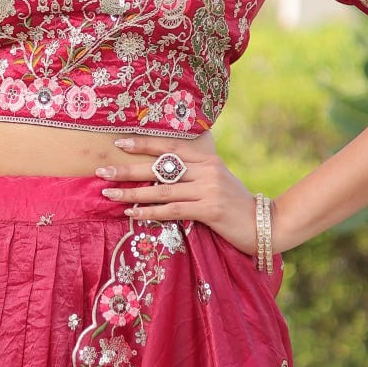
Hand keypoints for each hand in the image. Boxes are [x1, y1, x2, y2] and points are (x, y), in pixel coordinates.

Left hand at [95, 135, 258, 253]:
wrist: (265, 224)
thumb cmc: (236, 204)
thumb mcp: (217, 180)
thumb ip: (195, 173)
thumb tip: (161, 170)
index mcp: (207, 159)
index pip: (170, 146)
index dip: (143, 143)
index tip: (118, 142)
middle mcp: (206, 170)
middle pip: (159, 166)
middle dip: (128, 169)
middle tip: (102, 170)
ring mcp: (208, 189)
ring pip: (161, 189)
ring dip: (132, 192)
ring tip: (109, 193)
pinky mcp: (210, 209)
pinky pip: (173, 210)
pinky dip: (149, 211)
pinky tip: (132, 212)